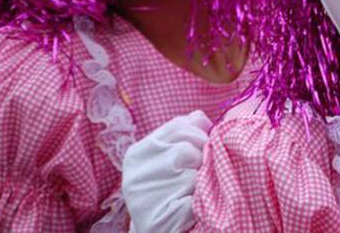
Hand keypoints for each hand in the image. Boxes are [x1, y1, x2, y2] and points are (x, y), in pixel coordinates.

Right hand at [122, 110, 211, 232]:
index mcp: (137, 153)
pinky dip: (201, 201)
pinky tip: (191, 203)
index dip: (198, 133)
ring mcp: (145, 197)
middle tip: (201, 167)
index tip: (203, 143)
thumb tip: (200, 116)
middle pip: (185, 147)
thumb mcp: (168, 153)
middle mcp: (136, 173)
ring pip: (192, 173)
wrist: (159, 227)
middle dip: (202, 155)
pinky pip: (195, 200)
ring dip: (201, 178)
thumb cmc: (168, 185)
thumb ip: (183, 132)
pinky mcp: (160, 218)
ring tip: (195, 186)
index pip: (177, 126)